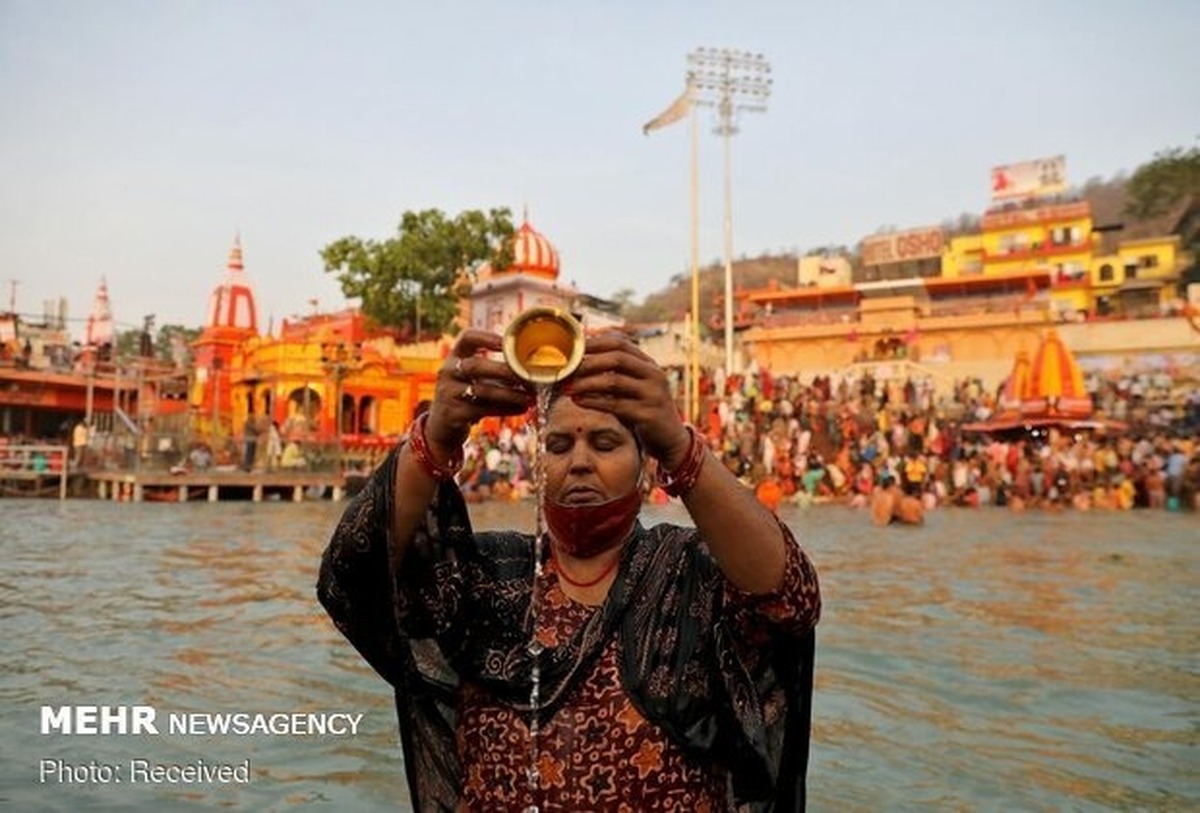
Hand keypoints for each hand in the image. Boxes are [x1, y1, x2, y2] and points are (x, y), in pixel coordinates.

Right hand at [424, 330, 533, 461]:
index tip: (507, 342)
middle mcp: (448, 371)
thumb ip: (496, 371)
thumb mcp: (473, 378)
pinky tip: (522, 408)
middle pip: (475, 365)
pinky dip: (505, 409)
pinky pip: (483, 410)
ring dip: (511, 394)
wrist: (442, 425)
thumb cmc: (467, 396)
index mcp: (455, 357)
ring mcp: (448, 393)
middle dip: (504, 370)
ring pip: (482, 390)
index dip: (487, 337)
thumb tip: (533, 370)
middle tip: (528, 376)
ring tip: (530, 397)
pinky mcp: (453, 414)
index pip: (467, 338)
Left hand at [564, 333, 690, 467]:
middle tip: (567, 369)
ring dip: (586, 383)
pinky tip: (578, 400)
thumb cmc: (644, 409)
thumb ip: (616, 373)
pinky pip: (615, 405)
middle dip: (588, 362)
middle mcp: (654, 375)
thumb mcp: (635, 387)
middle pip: (617, 358)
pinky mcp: (648, 414)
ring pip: (614, 382)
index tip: (573, 349)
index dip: (595, 343)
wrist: (669, 437)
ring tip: (567, 387)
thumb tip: (581, 360)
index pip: (621, 343)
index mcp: (649, 364)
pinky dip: (593, 402)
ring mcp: (653, 394)